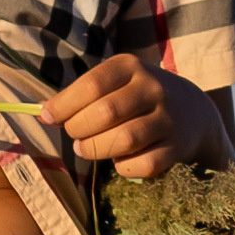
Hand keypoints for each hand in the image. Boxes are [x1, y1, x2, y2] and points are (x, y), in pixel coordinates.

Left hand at [38, 56, 232, 180]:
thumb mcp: (113, 84)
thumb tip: (41, 113)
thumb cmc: (136, 97)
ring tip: (87, 148)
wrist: (193, 111)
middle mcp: (153, 88)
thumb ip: (80, 95)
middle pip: (105, 113)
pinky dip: (124, 167)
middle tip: (74, 135)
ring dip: (97, 149)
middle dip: (79, 129)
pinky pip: (145, 164)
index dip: (64, 104)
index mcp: (130, 67)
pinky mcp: (178, 147)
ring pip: (125, 139)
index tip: (48, 117)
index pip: (92, 85)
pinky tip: (119, 161)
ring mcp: (168, 118)